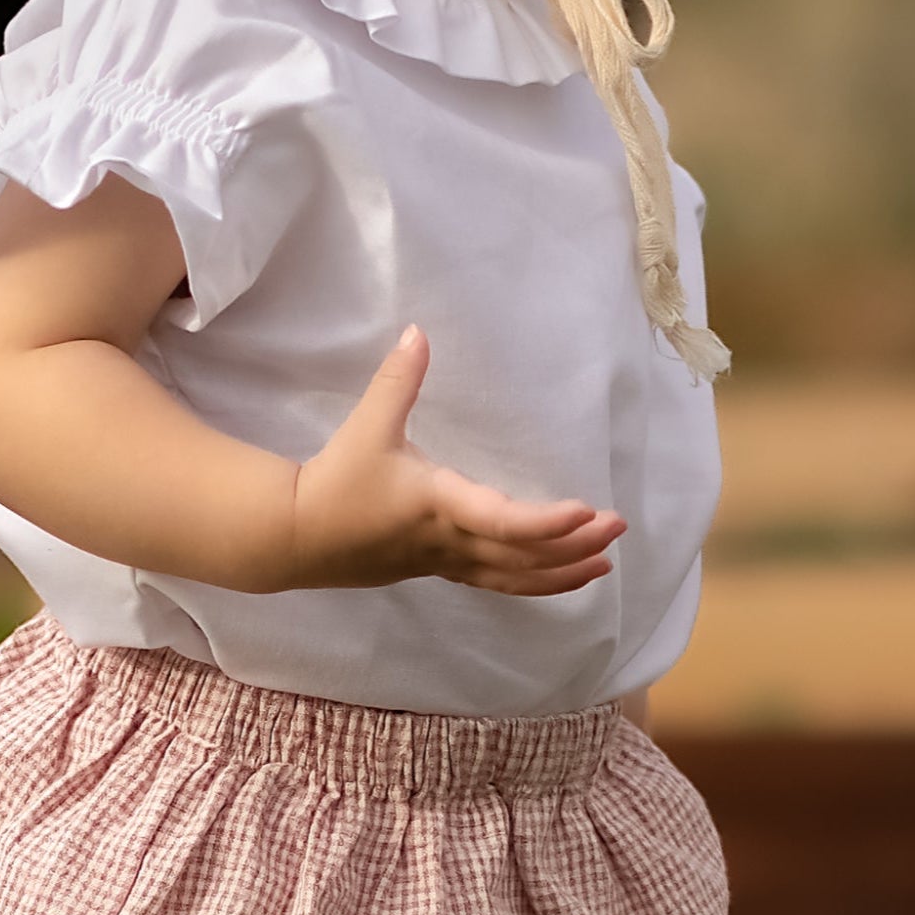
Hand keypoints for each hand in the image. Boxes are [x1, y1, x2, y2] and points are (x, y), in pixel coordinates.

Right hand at [275, 329, 620, 598]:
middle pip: (522, 555)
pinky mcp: (442, 570)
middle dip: (574, 545)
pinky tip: (564, 575)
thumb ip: (397, 381)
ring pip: (515, 578)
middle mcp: (451, 540)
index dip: (547, 523)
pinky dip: (537, 581)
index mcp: (438, 505)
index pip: (502, 521)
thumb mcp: (367, 428)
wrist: (296, 538)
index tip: (586, 511)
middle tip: (618, 526)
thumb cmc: (336, 483)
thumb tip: (418, 332)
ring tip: (606, 562)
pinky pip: (499, 582)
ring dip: (563, 571)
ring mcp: (448, 562)